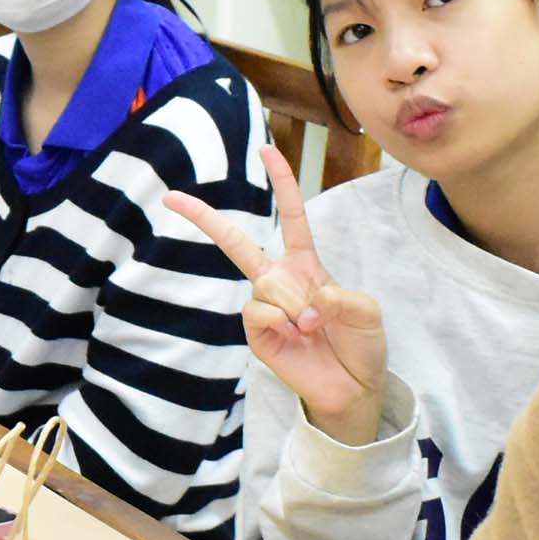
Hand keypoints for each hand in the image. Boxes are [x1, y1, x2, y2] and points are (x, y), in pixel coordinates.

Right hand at [167, 145, 390, 445]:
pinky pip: (258, 313)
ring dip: (295, 306)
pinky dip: (280, 323)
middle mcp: (279, 280)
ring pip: (264, 286)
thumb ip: (343, 298)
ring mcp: (264, 307)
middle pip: (235, 243)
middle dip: (204, 218)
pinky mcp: (256, 334)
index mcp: (306, 265)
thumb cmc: (361, 345)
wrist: (353, 389)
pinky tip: (295, 338)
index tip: (266, 151)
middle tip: (171, 197)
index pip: (292, 217)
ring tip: (314, 329)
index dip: (282, 183)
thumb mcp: (366, 313)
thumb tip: (308, 301)